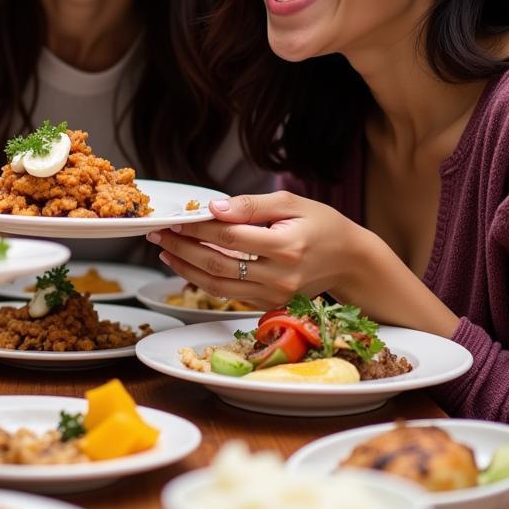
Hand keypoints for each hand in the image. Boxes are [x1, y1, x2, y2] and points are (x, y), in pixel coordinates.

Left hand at [147, 191, 374, 309]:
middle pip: (217, 264)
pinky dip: (203, 279)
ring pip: (218, 285)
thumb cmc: (321, 225)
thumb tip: (214, 208)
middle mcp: (279, 277)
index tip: (176, 218)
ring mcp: (274, 296)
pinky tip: (187, 264)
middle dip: (182, 248)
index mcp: (286, 247)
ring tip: (165, 250)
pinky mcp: (270, 305)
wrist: (349, 260)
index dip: (198, 228)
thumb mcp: (290, 203)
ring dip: (185, 268)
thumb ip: (251, 206)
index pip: (230, 237)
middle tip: (159, 233)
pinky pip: (229, 294)